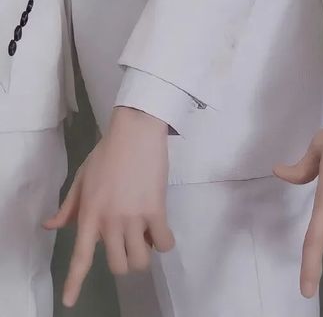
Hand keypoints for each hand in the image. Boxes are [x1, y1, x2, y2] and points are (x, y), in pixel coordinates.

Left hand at [44, 106, 173, 306]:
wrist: (136, 131)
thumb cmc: (107, 153)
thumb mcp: (82, 179)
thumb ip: (68, 207)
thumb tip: (50, 226)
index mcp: (89, 214)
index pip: (81, 255)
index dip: (74, 282)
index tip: (70, 302)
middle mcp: (110, 221)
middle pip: (118, 266)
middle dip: (124, 259)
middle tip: (128, 239)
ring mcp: (134, 217)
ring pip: (140, 260)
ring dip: (143, 253)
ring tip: (144, 234)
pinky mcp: (156, 210)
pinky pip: (163, 243)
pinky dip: (164, 242)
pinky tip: (161, 230)